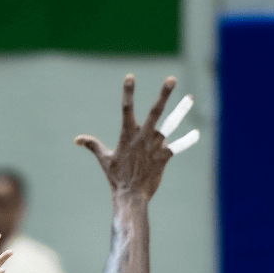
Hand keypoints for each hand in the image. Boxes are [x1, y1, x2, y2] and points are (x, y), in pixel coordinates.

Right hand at [75, 75, 195, 199]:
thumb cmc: (116, 178)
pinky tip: (196, 134)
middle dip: (164, 95)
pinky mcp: (164, 157)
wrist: (130, 195)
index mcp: (127, 135)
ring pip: (170, 125)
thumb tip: (77, 139)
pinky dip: (187, 140)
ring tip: (190, 97)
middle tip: (172, 79)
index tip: (130, 76)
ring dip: (181, 110)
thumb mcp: (104, 159)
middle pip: (155, 111)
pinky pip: (178, 146)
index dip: (128, 92)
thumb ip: (93, 145)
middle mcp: (142, 137)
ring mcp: (154, 146)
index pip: (126, 109)